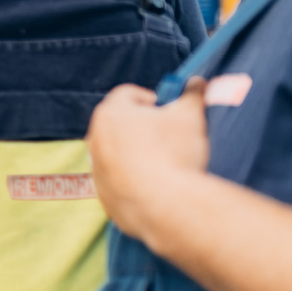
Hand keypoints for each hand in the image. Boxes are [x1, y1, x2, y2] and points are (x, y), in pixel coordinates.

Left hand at [87, 78, 209, 241]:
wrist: (168, 208)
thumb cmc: (175, 154)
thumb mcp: (190, 115)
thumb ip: (192, 94)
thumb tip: (196, 82)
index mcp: (109, 113)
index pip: (129, 95)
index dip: (153, 99)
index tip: (170, 112)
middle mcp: (95, 140)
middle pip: (121, 124)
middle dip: (144, 127)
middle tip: (170, 138)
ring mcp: (97, 171)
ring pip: (119, 154)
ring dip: (139, 155)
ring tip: (167, 164)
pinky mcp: (104, 197)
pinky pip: (121, 183)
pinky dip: (136, 182)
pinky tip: (159, 187)